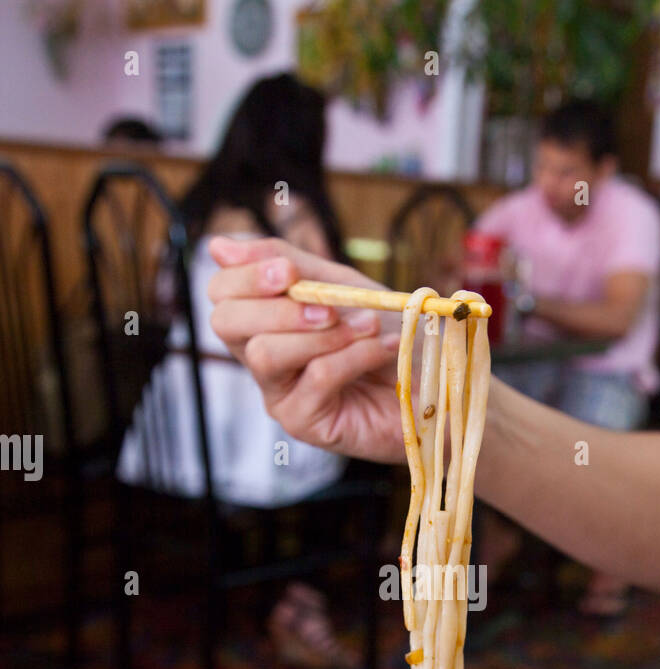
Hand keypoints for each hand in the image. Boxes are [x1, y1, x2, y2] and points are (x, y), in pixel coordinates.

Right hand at [208, 236, 405, 462]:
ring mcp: (279, 394)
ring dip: (321, 333)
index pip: (221, 293)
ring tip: (367, 326)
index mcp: (264, 321)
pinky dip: (355, 355)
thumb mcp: (340, 287)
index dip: (247, 275)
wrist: (432, 383)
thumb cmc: (385, 335)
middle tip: (327, 305)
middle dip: (277, 304)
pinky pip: (315, 378)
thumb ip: (289, 264)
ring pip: (265, 353)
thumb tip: (219, 245)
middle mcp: (262, 359)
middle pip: (226, 323)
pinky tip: (385, 349)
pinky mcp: (305, 423)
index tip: (289, 270)